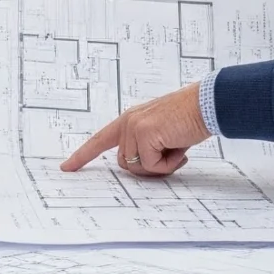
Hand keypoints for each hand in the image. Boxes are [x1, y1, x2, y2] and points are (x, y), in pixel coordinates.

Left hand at [59, 84, 211, 177]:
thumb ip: (146, 147)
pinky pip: (151, 166)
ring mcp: (134, 127)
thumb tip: (140, 167)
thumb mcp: (162, 134)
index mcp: (130, 120)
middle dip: (148, 167)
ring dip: (160, 166)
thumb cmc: (190, 120)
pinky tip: (179, 148)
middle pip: (124, 164)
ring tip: (177, 147)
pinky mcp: (144, 134)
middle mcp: (128, 122)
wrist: (206, 106)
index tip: (67, 167)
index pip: (100, 140)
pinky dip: (168, 164)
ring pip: (137, 167)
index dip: (83, 155)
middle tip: (172, 155)